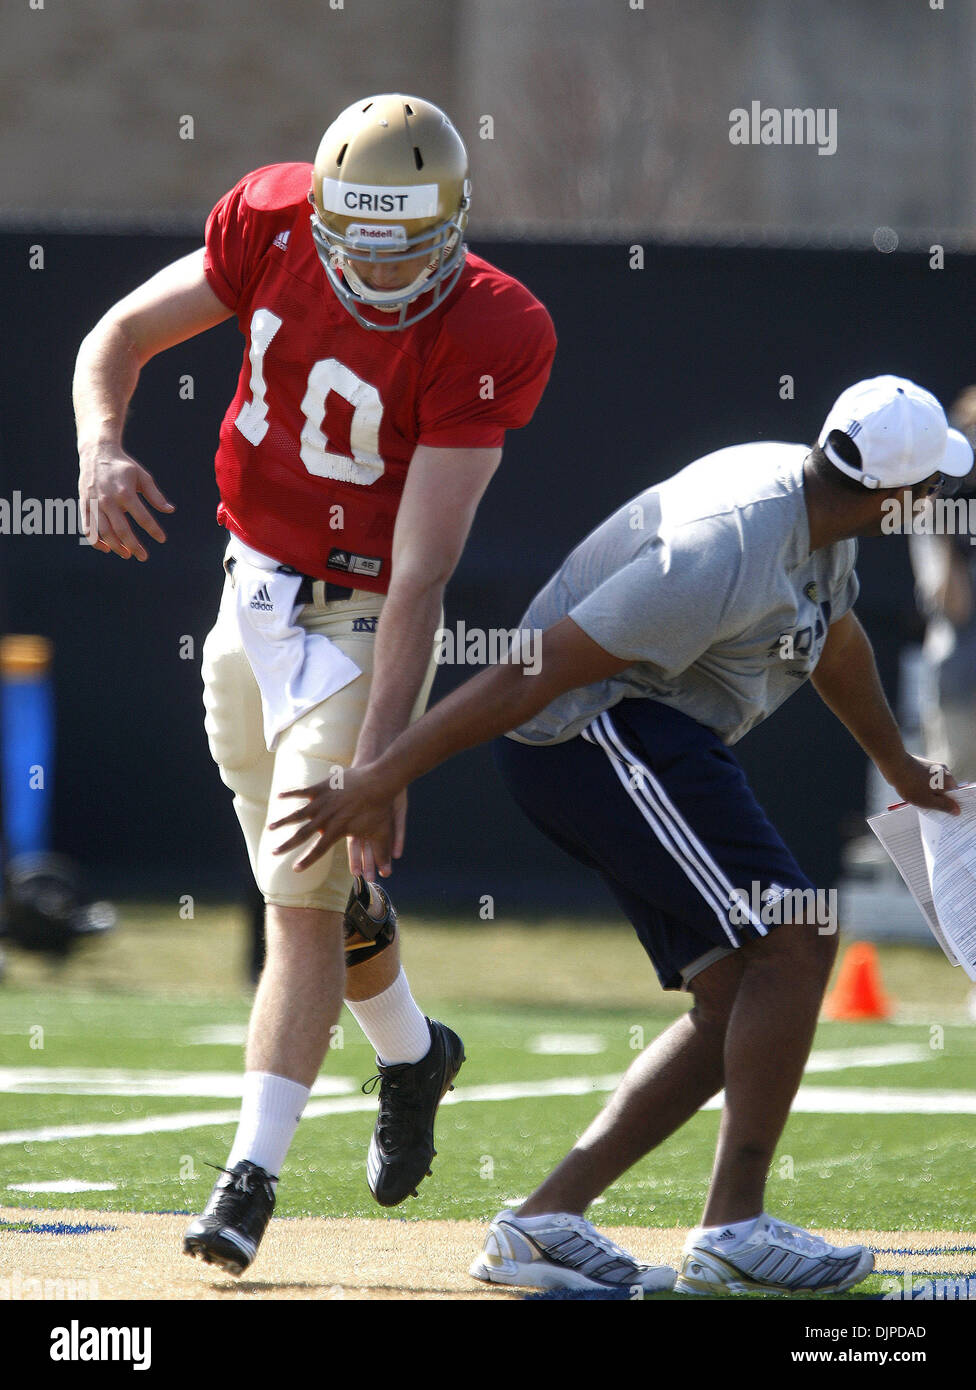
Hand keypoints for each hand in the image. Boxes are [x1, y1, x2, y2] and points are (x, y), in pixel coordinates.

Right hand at [78, 444, 174, 560]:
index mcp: (125, 492)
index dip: (153, 530)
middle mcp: (108, 500)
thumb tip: (170, 510)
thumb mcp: (142, 477)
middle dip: (134, 546)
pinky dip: (96, 541)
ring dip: (116, 547)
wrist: (96, 453)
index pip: (142, 517)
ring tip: (127, 555)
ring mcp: (94, 504)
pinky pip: (88, 528)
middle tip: (143, 557)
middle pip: (122, 530)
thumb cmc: (123, 467)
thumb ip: (155, 495)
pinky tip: (107, 548)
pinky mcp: (84, 505)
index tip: (162, 539)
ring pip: (104, 533)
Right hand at [269, 764, 400, 873]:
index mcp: (337, 831)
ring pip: (297, 814)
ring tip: (270, 828)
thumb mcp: (380, 833)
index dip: (306, 860)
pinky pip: (302, 791)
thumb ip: (380, 853)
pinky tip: (278, 796)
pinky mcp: (322, 787)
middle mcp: (325, 818)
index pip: (318, 850)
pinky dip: (290, 794)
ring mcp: (322, 801)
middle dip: (287, 845)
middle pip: (302, 834)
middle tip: (273, 852)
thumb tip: (387, 873)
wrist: (378, 781)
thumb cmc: (380, 808)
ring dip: (282, 822)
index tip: (295, 869)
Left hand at [881, 751, 960, 814]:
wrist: (895, 765)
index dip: (951, 805)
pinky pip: (928, 780)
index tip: (943, 813)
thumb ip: (944, 806)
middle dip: (939, 799)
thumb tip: (957, 811)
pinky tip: (914, 791)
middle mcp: (945, 772)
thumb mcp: (928, 801)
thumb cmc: (911, 785)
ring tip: (919, 799)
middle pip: (946, 790)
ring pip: (936, 785)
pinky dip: (923, 786)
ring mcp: (935, 767)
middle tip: (929, 808)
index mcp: (949, 780)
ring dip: (930, 793)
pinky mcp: (924, 766)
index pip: (956, 796)